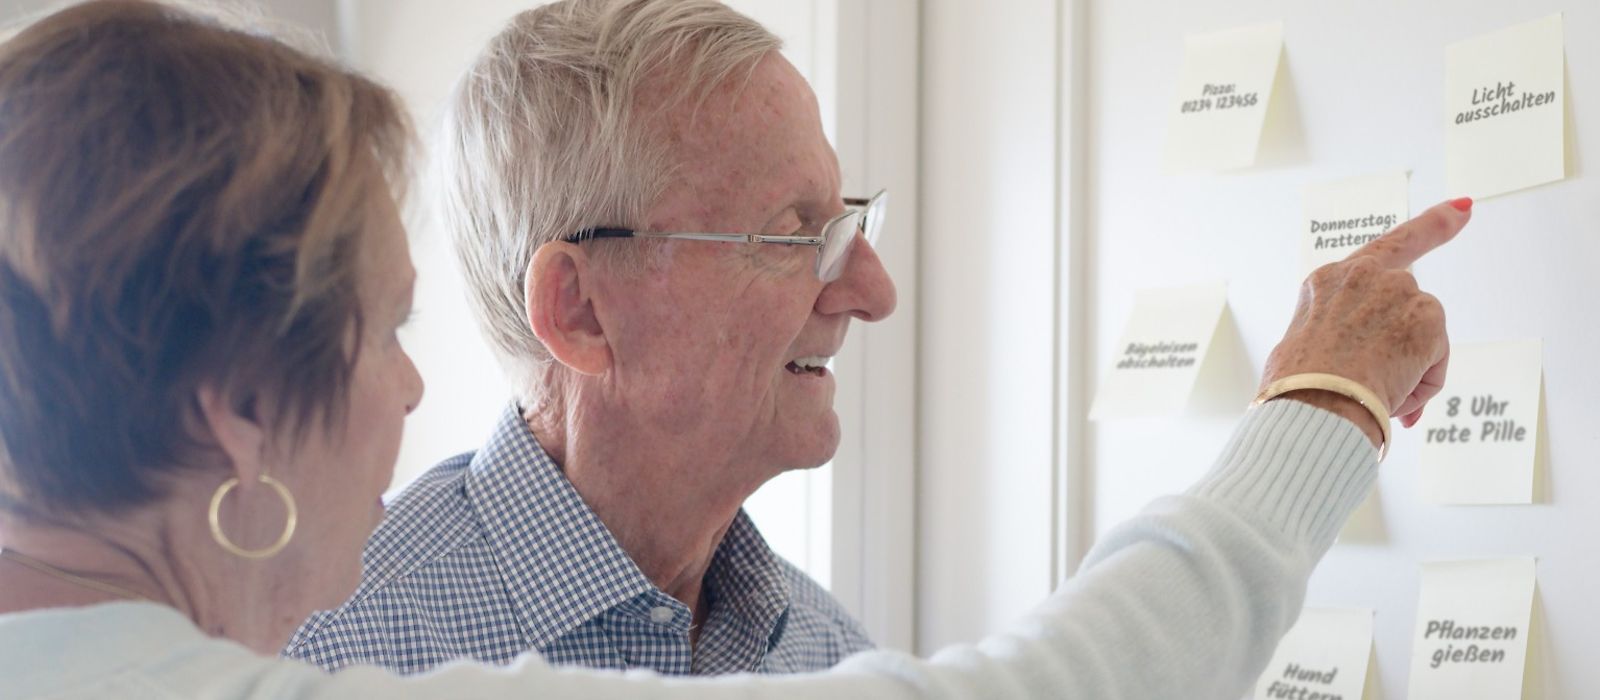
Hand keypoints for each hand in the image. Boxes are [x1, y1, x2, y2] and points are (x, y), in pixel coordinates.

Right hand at [1261, 199, 1471, 441]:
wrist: (1314, 402)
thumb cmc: (1298, 386)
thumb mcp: (1305, 349)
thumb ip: (1344, 338)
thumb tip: (1386, 380)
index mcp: (1328, 280)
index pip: (1388, 245)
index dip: (1432, 225)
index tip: (1463, 207)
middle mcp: (1365, 274)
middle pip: (1412, 295)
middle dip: (1417, 326)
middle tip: (1399, 346)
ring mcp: (1398, 290)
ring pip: (1422, 336)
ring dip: (1408, 369)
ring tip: (1373, 391)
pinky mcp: (1427, 316)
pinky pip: (1435, 359)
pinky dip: (1421, 382)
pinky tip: (1394, 393)